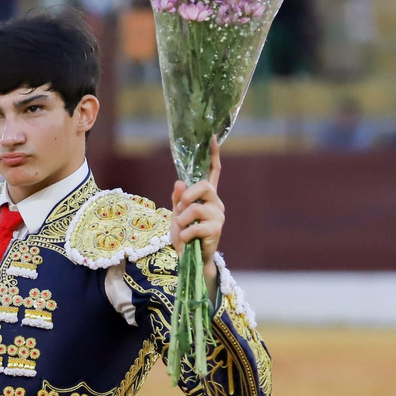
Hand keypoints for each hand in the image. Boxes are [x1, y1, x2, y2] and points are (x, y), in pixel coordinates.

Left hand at [171, 137, 224, 299]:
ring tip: (182, 228)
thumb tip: (179, 182)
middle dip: (187, 196)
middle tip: (180, 208)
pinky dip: (185, 233)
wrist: (189, 258)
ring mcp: (218, 216)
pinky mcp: (216, 230)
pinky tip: (187, 239)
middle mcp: (216, 202)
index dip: (213, 154)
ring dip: (182, 219)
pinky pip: (195, 226)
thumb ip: (178, 197)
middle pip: (203, 186)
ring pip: (196, 208)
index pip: (213, 171)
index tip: (212, 136)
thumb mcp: (176, 213)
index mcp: (207, 195)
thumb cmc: (184, 234)